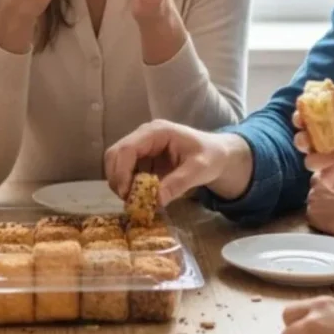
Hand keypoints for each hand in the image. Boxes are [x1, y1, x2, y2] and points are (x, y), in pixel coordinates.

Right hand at [104, 120, 250, 204]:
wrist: (218, 155)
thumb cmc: (211, 157)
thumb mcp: (199, 170)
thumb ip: (178, 183)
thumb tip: (155, 200)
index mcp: (156, 132)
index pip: (127, 149)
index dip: (121, 172)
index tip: (125, 194)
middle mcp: (144, 136)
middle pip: (115, 154)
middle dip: (116, 178)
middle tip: (128, 200)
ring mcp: (141, 146)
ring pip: (116, 163)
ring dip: (120, 183)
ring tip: (135, 200)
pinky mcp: (142, 158)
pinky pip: (125, 171)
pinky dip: (127, 185)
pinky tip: (140, 196)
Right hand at [292, 108, 333, 204]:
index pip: (317, 116)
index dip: (306, 112)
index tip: (301, 112)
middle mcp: (331, 142)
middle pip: (306, 136)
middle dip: (301, 134)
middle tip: (304, 134)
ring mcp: (330, 162)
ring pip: (309, 156)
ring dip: (315, 153)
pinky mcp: (333, 179)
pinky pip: (321, 173)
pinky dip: (327, 167)